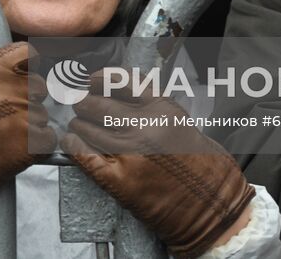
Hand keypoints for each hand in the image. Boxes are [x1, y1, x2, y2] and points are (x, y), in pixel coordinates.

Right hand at [0, 42, 54, 218]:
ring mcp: (22, 116)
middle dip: (29, 100)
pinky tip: (16, 152)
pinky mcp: (30, 144)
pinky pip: (48, 139)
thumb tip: (11, 75)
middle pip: (38, 86)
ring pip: (42, 115)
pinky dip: (38, 147)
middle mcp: (9, 89)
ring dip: (31, 126)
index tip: (25, 76)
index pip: (28, 53)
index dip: (29, 65)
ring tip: (5, 139)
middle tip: (10, 117)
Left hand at [62, 83, 254, 258]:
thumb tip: (111, 90)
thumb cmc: (194, 161)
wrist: (208, 202)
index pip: (120, 82)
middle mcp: (145, 127)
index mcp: (161, 108)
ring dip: (78, 125)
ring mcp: (131, 153)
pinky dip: (73, 146)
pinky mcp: (120, 180)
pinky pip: (85, 156)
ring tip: (77, 125)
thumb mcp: (177, 119)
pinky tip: (72, 142)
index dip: (100, 78)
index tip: (92, 80)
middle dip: (83, 103)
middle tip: (79, 104)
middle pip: (98, 105)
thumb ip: (149, 102)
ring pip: (87, 128)